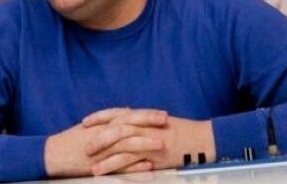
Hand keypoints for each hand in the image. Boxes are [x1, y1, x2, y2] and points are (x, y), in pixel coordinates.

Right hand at [44, 109, 167, 177]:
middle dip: (149, 123)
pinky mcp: (99, 166)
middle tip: (166, 121)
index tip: (162, 113)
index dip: (146, 114)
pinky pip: (119, 166)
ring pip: (126, 144)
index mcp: (103, 124)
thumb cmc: (72, 140)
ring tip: (161, 143)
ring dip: (145, 143)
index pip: (129, 116)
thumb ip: (111, 118)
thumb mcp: (92, 126)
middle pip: (130, 125)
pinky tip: (147, 165)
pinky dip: (134, 166)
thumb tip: (128, 110)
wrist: (53, 155)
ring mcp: (102, 151)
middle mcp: (104, 134)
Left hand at [84, 109, 215, 175]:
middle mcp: (145, 126)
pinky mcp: (155, 156)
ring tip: (90, 164)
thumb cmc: (184, 131)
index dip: (101, 116)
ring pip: (121, 146)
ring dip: (104, 156)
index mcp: (145, 117)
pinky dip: (116, 167)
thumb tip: (129, 120)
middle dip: (98, 136)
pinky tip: (105, 172)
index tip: (87, 121)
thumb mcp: (161, 123)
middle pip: (116, 129)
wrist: (203, 139)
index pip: (118, 113)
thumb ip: (144, 122)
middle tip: (83, 144)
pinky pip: (131, 162)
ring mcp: (150, 141)